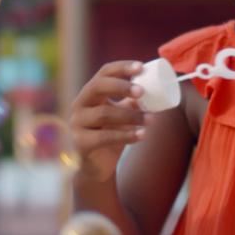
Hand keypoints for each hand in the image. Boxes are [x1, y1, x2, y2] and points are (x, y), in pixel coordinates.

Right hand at [68, 60, 148, 182]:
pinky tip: (142, 135)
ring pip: (105, 114)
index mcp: (90, 93)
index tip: (141, 67)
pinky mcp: (81, 142)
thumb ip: (132, 102)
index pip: (104, 73)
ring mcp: (77, 123)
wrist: (96, 167)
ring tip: (152, 119)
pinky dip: (126, 135)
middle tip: (142, 92)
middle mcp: (79, 105)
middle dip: (121, 86)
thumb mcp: (122, 115)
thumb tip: (156, 88)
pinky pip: (105, 137)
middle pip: (98, 87)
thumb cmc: (110, 135)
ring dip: (132, 116)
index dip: (121, 67)